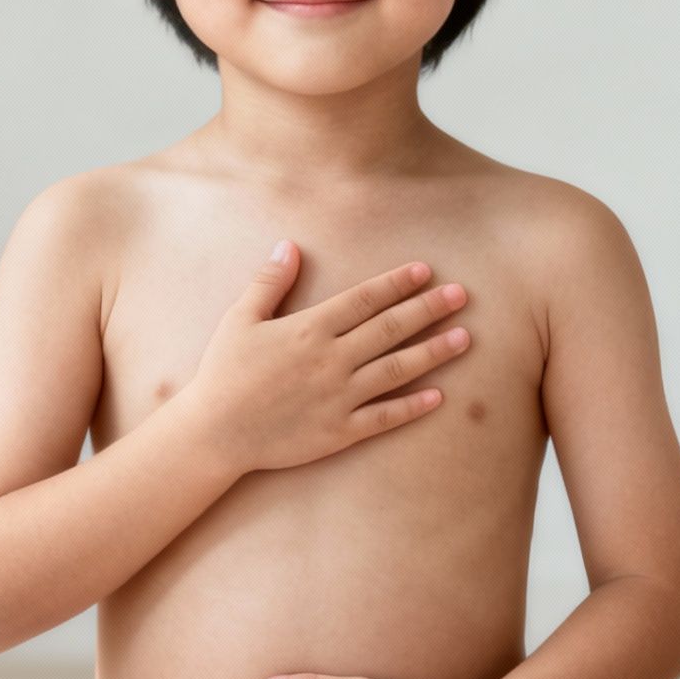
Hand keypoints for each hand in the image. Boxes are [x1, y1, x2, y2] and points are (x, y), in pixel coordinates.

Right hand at [180, 240, 471, 477]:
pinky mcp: (339, 433)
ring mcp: (338, 397)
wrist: (214, 433)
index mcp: (309, 329)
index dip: (397, 283)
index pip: (364, 299)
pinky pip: (383, 418)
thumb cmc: (224, 373)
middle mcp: (331, 360)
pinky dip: (412, 407)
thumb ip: (269, 282)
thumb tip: (290, 245)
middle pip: (390, 329)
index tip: (426, 271)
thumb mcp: (240, 319)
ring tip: (465, 338)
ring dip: (434, 352)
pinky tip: (440, 396)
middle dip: (429, 309)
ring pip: (396, 370)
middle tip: (463, 295)